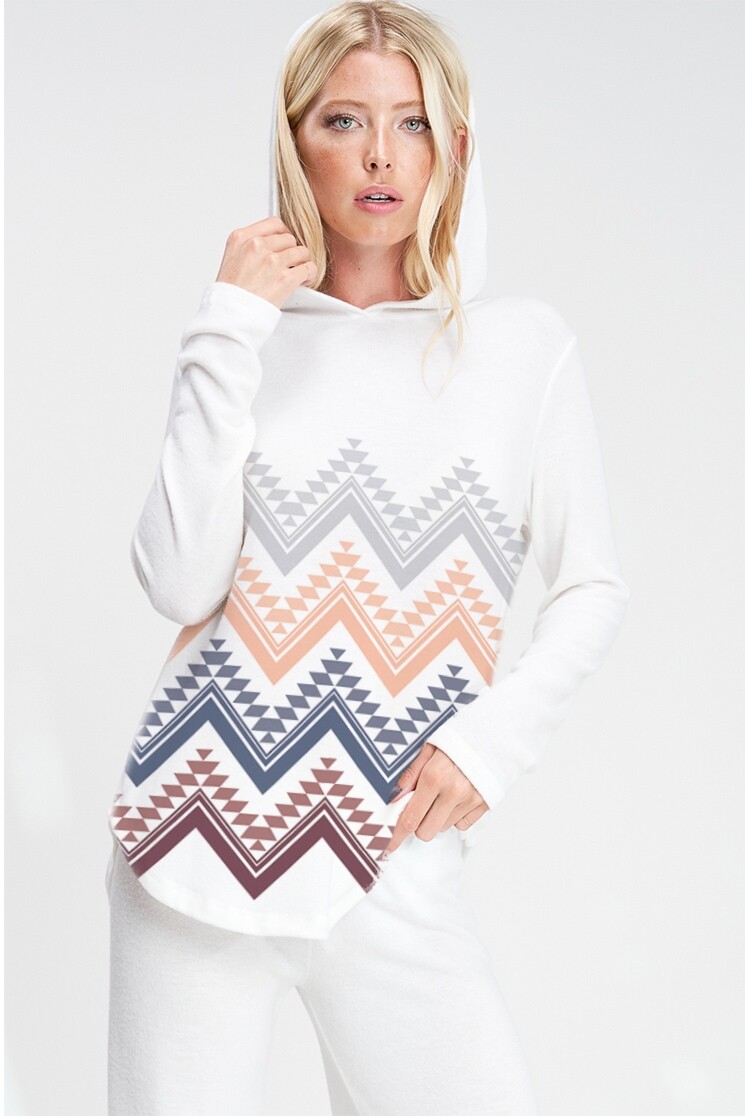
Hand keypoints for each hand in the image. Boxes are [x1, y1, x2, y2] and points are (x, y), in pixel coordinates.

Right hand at [215, 216, 317, 308]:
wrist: (231, 315)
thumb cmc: (230, 293)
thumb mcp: (232, 259)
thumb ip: (249, 246)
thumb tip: (271, 243)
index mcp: (241, 238)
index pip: (274, 224)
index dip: (283, 235)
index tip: (284, 244)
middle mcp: (256, 245)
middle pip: (289, 238)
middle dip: (291, 252)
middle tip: (287, 265)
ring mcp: (271, 261)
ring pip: (301, 252)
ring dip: (301, 263)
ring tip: (295, 273)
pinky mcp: (285, 278)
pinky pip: (309, 268)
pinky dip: (309, 275)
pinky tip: (303, 280)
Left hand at [383, 742, 489, 856]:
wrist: (497, 733)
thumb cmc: (462, 737)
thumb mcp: (430, 747)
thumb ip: (411, 774)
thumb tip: (396, 797)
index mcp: (434, 776)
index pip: (409, 818)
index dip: (396, 836)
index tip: (388, 846)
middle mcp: (453, 791)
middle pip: (426, 831)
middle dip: (419, 824)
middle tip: (421, 806)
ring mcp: (470, 800)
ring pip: (444, 828)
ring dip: (438, 817)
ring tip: (444, 793)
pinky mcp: (485, 804)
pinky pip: (463, 824)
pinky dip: (456, 816)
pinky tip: (458, 797)